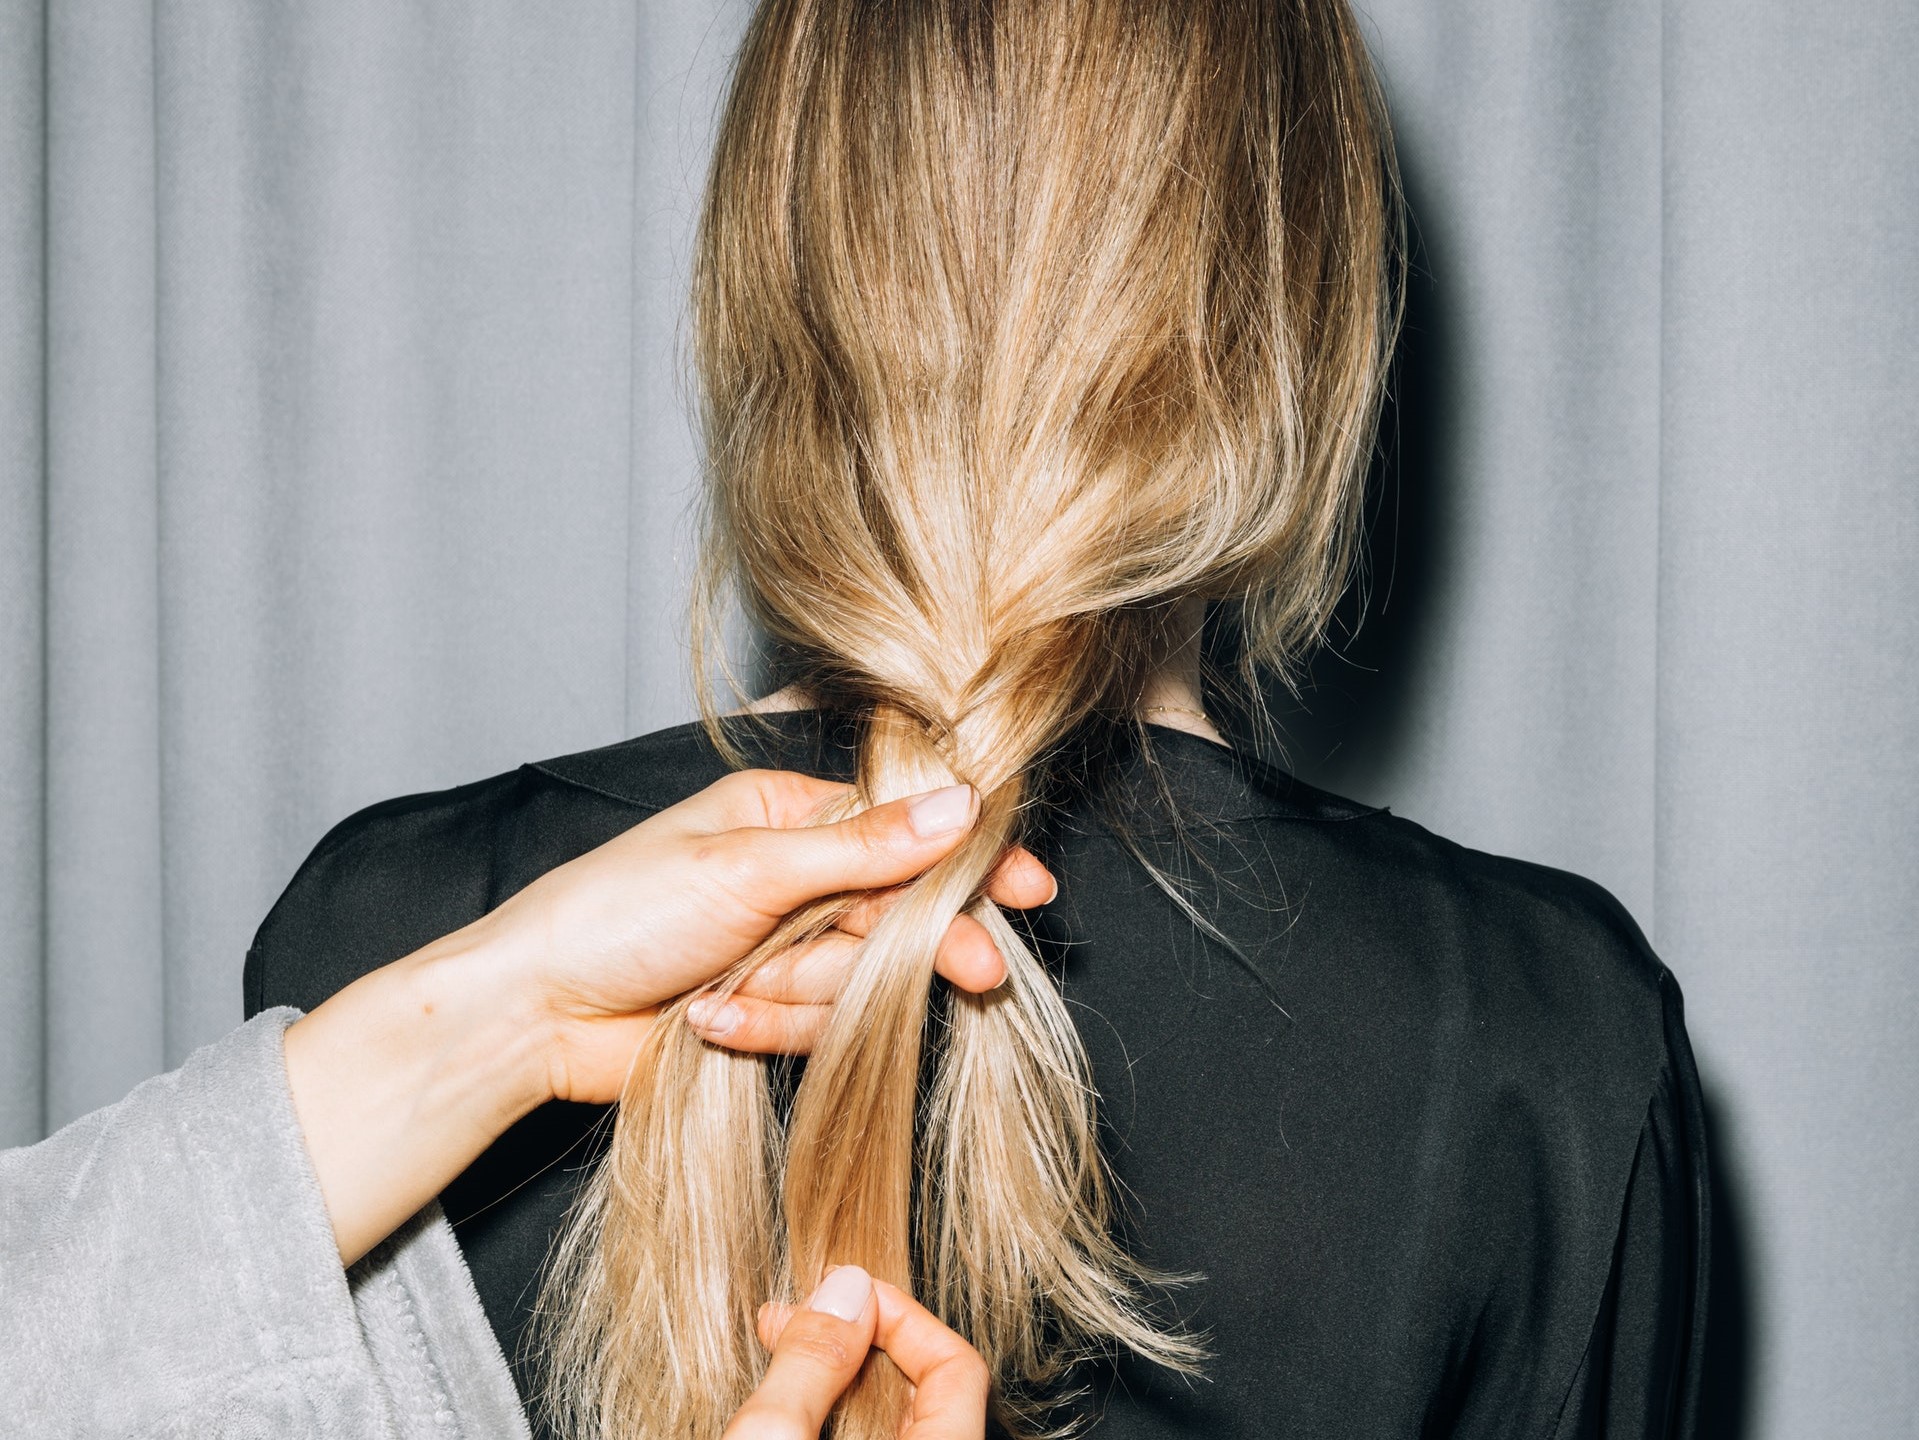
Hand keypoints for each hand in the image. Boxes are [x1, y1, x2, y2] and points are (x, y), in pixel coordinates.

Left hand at [466, 769, 1055, 1103]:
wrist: (534, 1014)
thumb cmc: (617, 913)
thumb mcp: (746, 869)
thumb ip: (862, 850)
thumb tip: (959, 807)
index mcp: (785, 816)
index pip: (902, 829)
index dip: (966, 858)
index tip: (1028, 885)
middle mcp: (792, 878)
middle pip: (896, 911)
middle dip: (918, 944)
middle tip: (978, 970)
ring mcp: (780, 948)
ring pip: (858, 979)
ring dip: (801, 994)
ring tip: (729, 989)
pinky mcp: (766, 1014)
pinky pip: (814, 1029)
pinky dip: (766, 1029)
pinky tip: (707, 1020)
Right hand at [724, 1265, 988, 1439]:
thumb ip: (811, 1367)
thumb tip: (842, 1290)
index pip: (957, 1366)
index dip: (898, 1316)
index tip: (839, 1297)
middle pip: (926, 1391)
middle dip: (855, 1342)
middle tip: (792, 1321)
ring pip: (894, 1424)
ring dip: (835, 1382)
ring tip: (779, 1357)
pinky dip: (831, 1421)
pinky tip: (786, 1410)